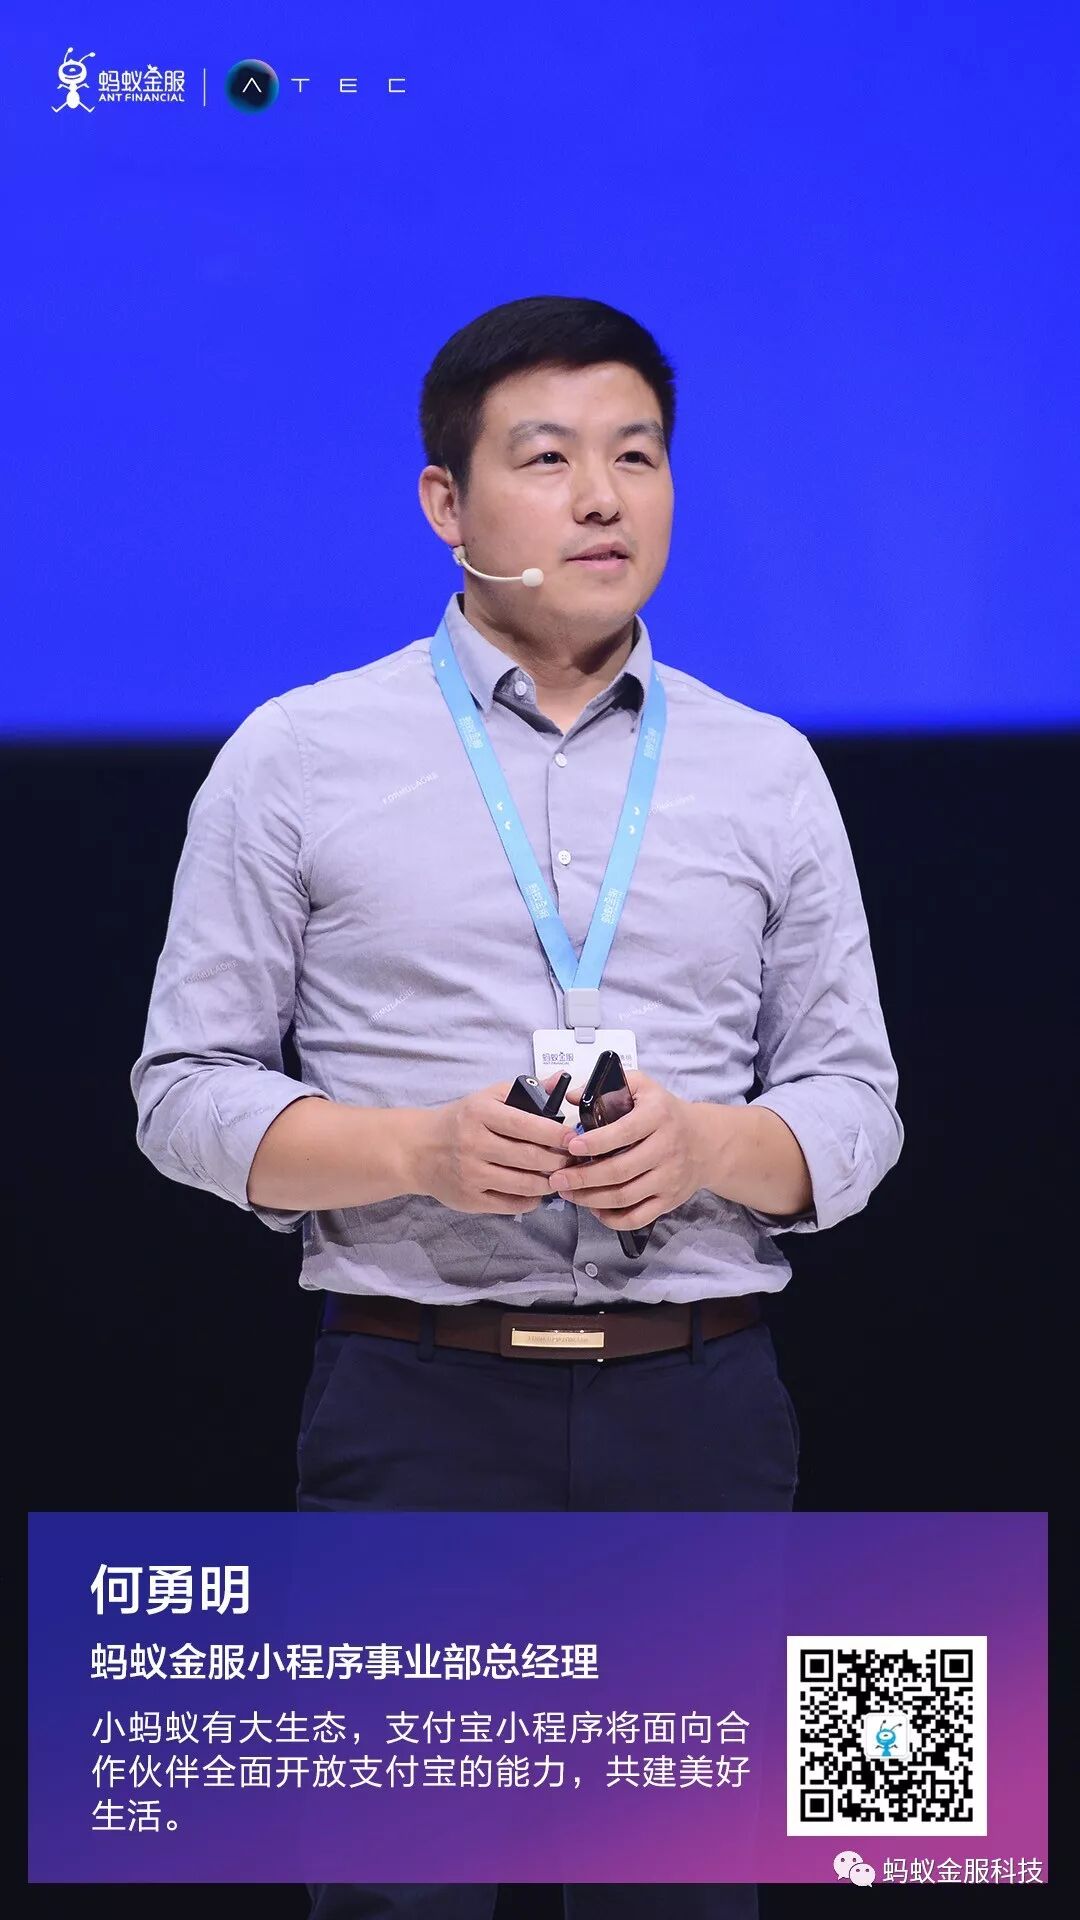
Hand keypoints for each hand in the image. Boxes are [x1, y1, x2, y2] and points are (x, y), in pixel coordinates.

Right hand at [413, 1072, 573, 1215]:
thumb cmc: (460, 1121)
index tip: (574, 1138)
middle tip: (572, 1159)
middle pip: (529, 1157)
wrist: (418, 1149)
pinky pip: (511, 1204)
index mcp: (479, 1113)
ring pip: (524, 1184)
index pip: (526, 1125)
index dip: (555, 1134)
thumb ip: (523, 1092)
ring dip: (549, 1182)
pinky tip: (536, 1190)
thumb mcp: (486, 1098)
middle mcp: (474, 1144)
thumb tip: (558, 1083)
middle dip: (558, 1160)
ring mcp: (471, 1174)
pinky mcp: (470, 1198)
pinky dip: (531, 1198)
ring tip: (558, 1175)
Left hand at [547, 1069, 706, 1230]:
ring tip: (568, 1193)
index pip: (624, 1132)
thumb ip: (606, 1086)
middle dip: (583, 1177)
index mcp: (657, 1116)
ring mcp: (668, 1178)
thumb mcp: (642, 1086)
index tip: (570, 1146)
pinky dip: (613, 1219)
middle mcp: (666, 1149)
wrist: (706, 1142)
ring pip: (625, 1197)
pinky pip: (638, 1218)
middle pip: (620, 1171)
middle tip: (557, 1178)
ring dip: (591, 1199)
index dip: (595, 1142)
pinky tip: (595, 1209)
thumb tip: (570, 1096)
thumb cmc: (664, 1112)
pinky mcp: (669, 1200)